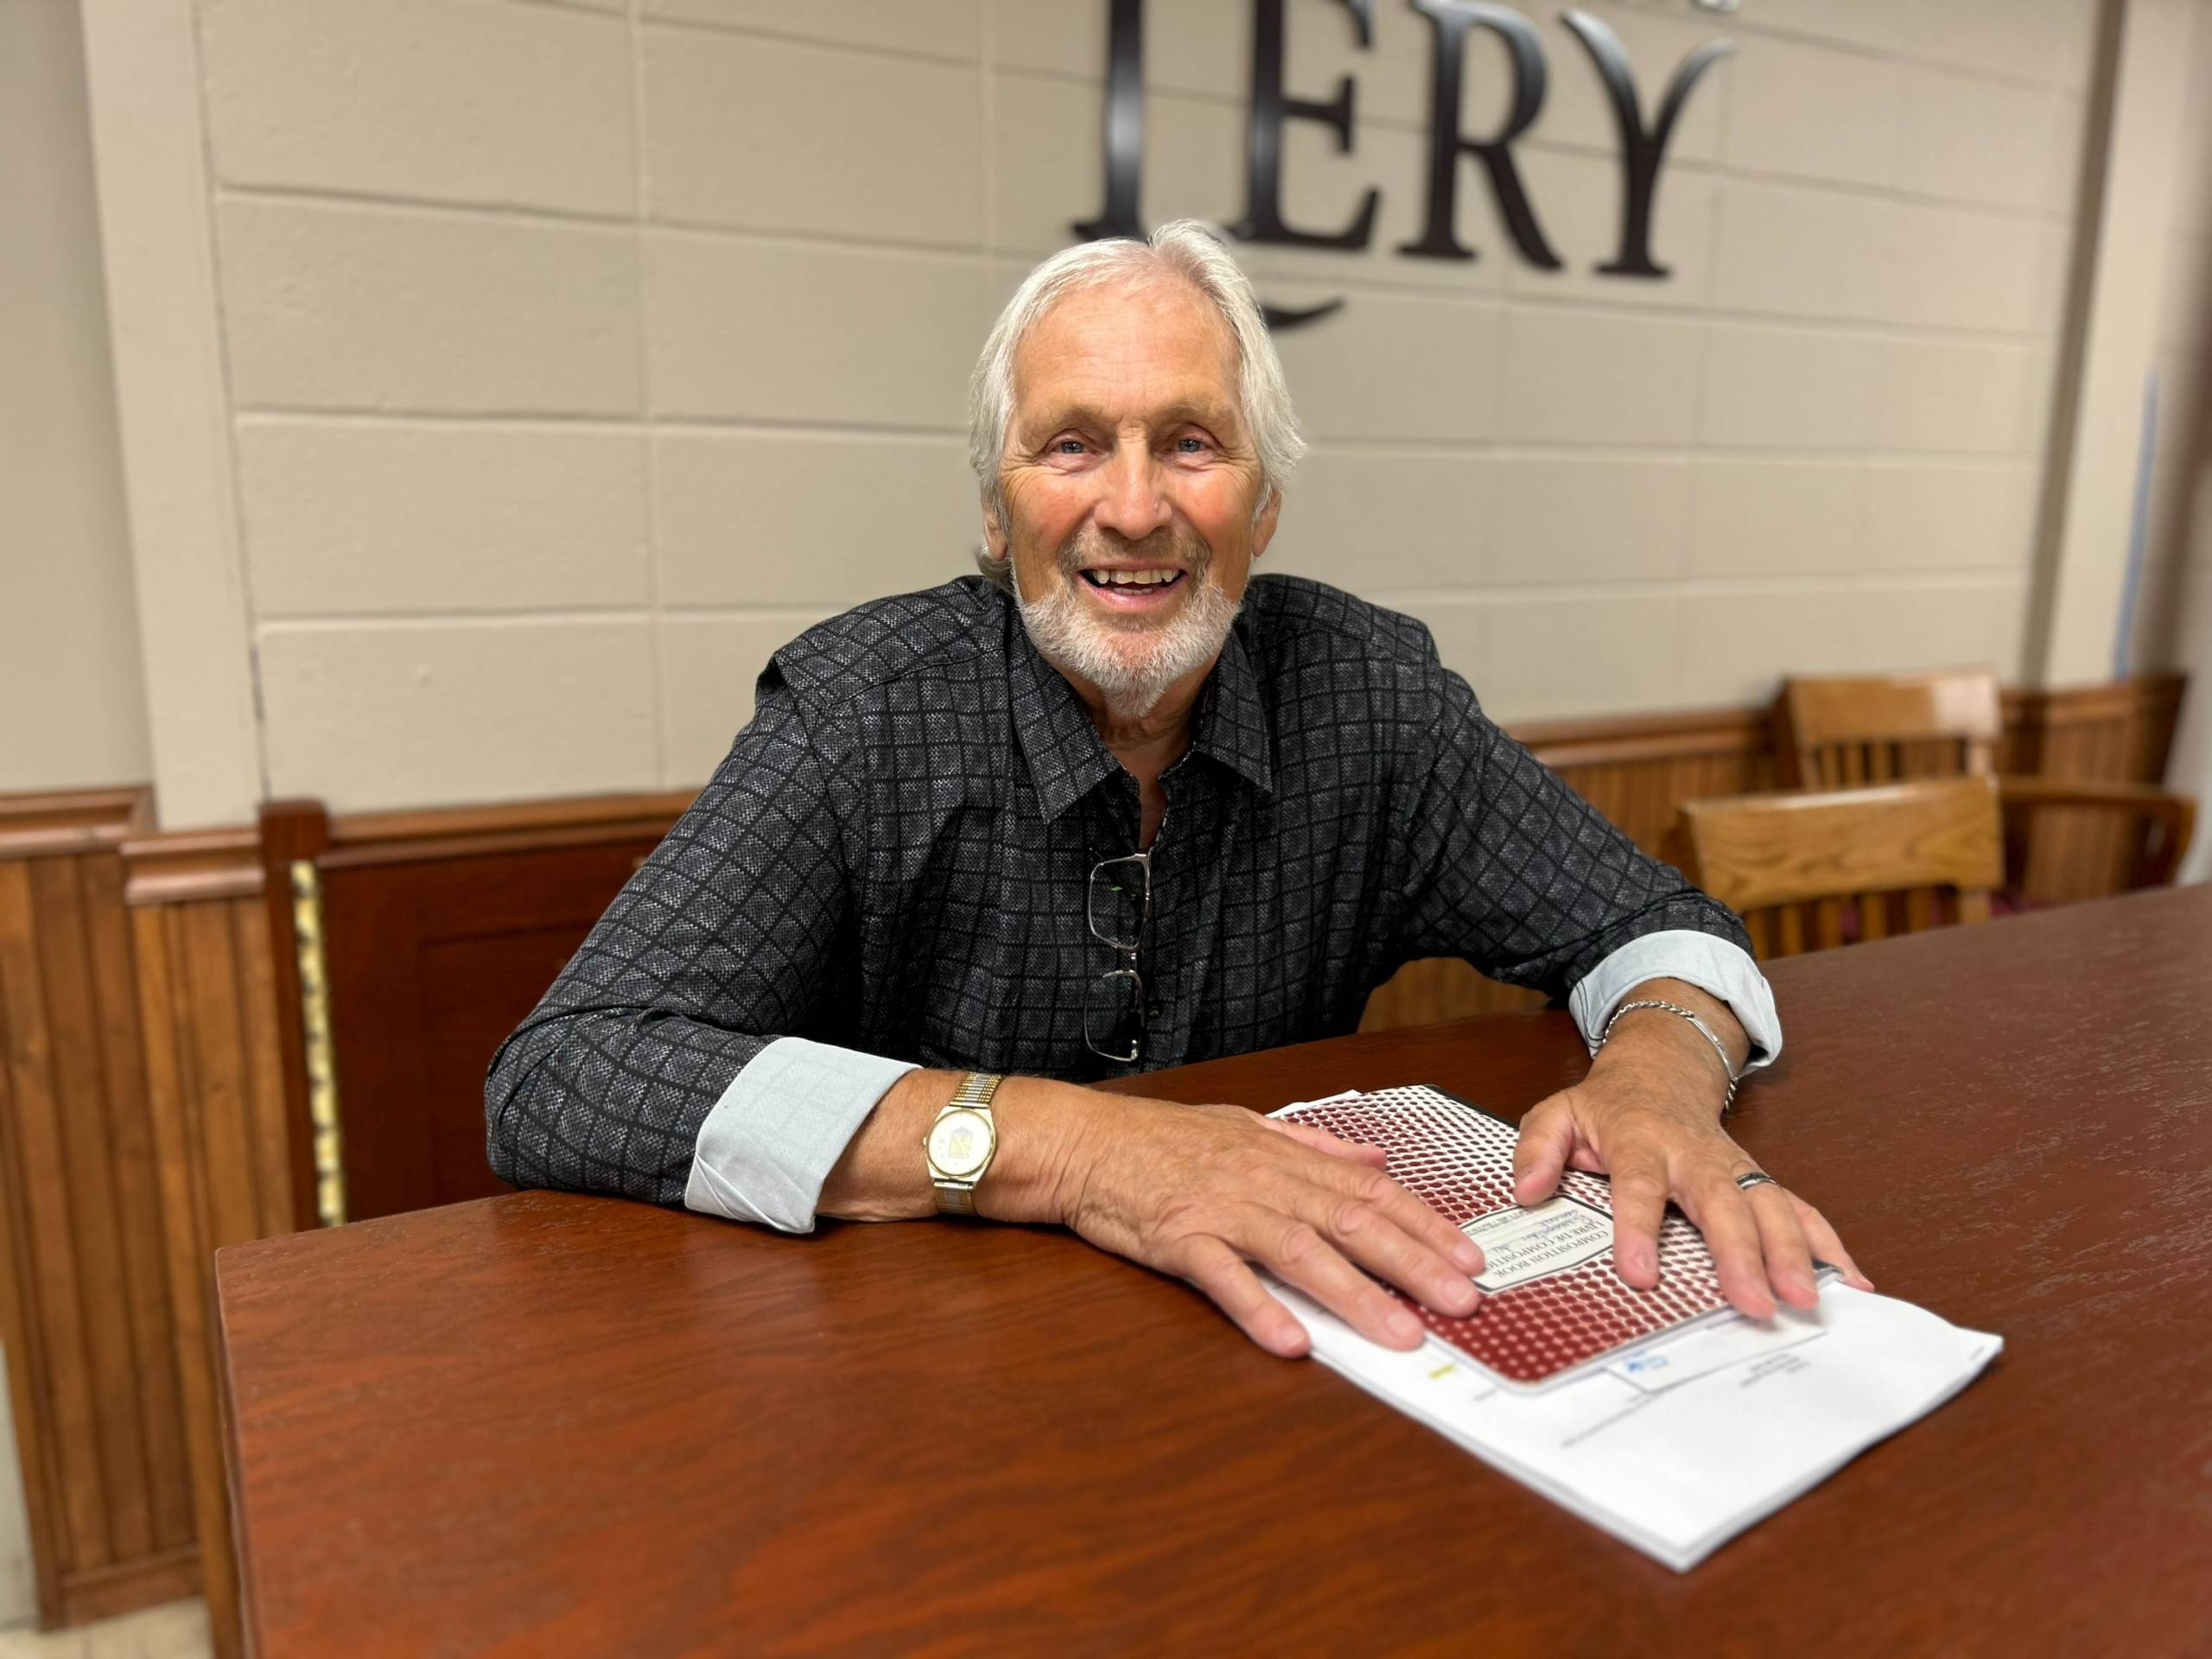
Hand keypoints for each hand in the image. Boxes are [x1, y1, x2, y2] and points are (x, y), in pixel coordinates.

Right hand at [1054, 1094, 1486, 1357]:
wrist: (1082, 1142)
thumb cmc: (1159, 1139)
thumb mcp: (1244, 1125)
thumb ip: (1313, 1145)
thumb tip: (1374, 1156)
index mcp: (1283, 1156)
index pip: (1370, 1189)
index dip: (1424, 1223)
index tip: (1469, 1254)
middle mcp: (1263, 1181)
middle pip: (1351, 1221)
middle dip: (1413, 1263)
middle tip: (1460, 1301)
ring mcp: (1221, 1210)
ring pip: (1300, 1252)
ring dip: (1354, 1294)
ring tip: (1398, 1333)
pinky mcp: (1178, 1239)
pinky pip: (1223, 1277)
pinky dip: (1258, 1308)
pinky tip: (1291, 1341)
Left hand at [1512, 1055, 1871, 1319]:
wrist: (1660, 1068)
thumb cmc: (1608, 1105)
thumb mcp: (1557, 1113)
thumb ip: (1537, 1148)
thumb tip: (1525, 1190)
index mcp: (1640, 1138)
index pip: (1639, 1184)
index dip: (1639, 1228)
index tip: (1641, 1274)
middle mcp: (1695, 1154)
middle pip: (1722, 1201)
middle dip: (1742, 1252)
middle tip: (1756, 1302)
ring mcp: (1734, 1167)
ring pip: (1769, 1205)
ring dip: (1793, 1253)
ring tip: (1807, 1300)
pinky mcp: (1757, 1180)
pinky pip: (1797, 1209)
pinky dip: (1826, 1244)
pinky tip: (1850, 1281)